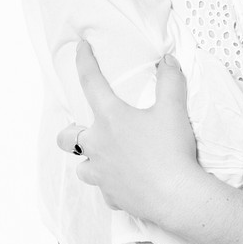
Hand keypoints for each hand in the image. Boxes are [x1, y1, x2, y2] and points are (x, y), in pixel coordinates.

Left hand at [57, 41, 197, 220]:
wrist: (176, 196)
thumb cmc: (171, 151)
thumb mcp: (174, 110)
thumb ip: (169, 81)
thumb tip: (167, 61)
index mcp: (110, 119)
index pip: (91, 81)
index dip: (84, 60)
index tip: (80, 47)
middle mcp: (98, 146)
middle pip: (66, 138)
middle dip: (71, 132)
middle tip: (86, 129)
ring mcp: (102, 174)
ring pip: (82, 167)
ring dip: (90, 161)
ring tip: (107, 158)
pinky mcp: (112, 196)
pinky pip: (104, 191)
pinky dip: (112, 186)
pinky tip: (126, 183)